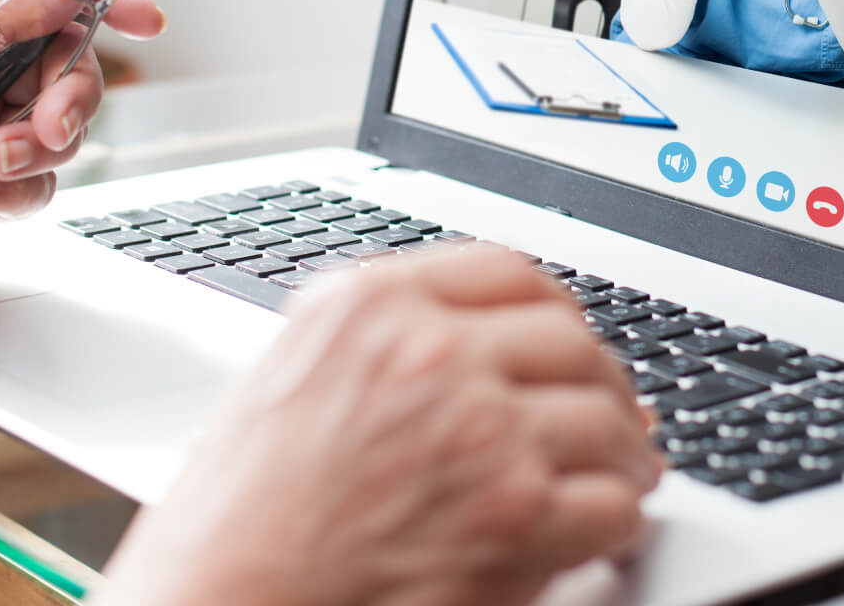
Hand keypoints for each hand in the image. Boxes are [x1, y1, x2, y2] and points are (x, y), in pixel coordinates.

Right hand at [95, 248, 662, 605]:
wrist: (219, 605)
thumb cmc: (235, 524)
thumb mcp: (287, 381)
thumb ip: (381, 347)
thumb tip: (485, 353)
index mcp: (368, 306)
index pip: (505, 271)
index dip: (552, 310)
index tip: (565, 336)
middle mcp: (428, 354)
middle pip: (569, 340)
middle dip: (600, 383)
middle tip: (611, 416)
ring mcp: (479, 430)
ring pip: (606, 419)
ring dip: (624, 453)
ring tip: (620, 475)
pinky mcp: (516, 515)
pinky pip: (611, 504)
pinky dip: (618, 522)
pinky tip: (602, 531)